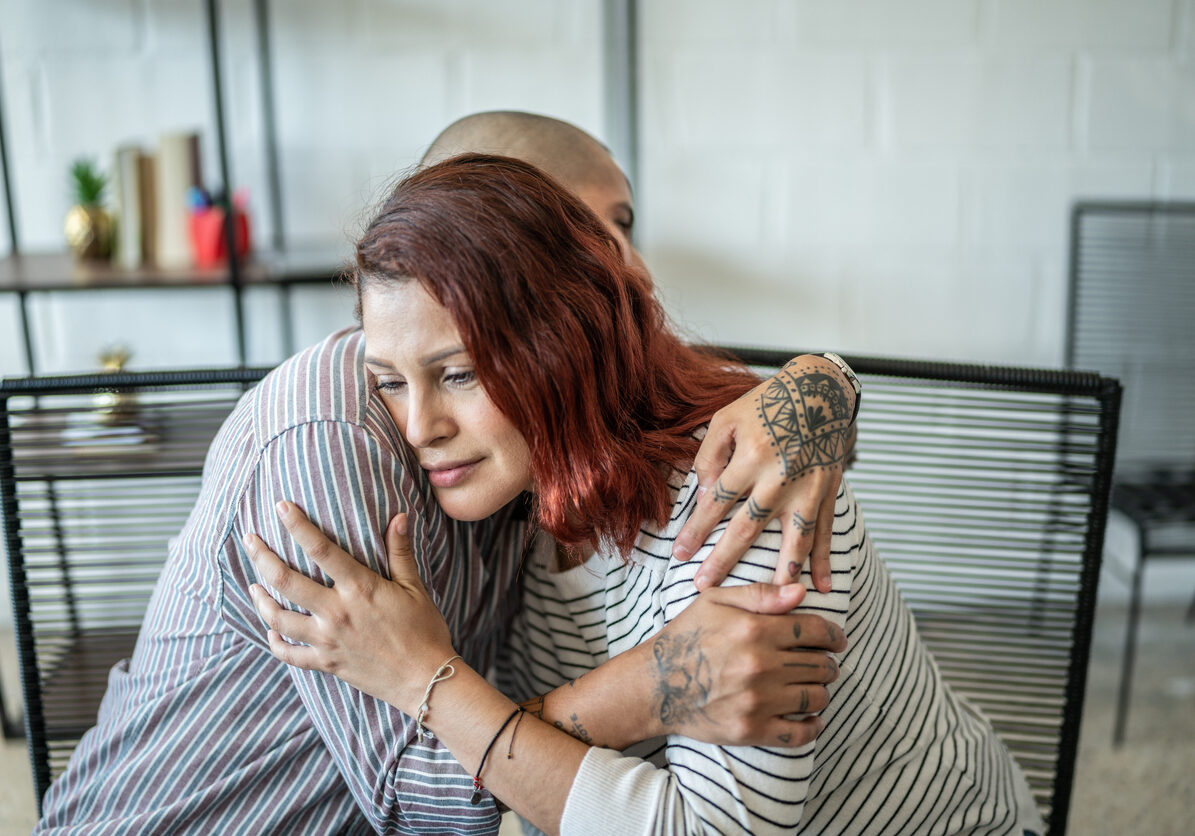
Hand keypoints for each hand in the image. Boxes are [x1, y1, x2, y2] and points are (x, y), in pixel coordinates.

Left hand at [244, 502, 453, 713]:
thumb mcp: (415, 588)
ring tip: (253, 585)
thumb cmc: (424, 631)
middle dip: (262, 557)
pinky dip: (274, 643)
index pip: (321, 550)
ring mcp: (327, 640)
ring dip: (260, 600)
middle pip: (286, 581)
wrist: (426, 680)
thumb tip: (399, 516)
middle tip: (249, 540)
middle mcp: (337, 613)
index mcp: (359, 589)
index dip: (297, 526)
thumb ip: (400, 552)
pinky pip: (289, 655)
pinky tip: (270, 631)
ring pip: (278, 618)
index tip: (281, 507)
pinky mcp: (326, 663)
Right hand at [645, 582, 845, 748]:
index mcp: (754, 631)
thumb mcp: (715, 602)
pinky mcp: (751, 730)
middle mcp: (759, 666)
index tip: (838, 640)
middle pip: (819, 665)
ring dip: (822, 691)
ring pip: (815, 697)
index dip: (833, 635)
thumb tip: (800, 591)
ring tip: (816, 686)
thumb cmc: (684, 637)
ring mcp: (757, 701)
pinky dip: (813, 727)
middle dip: (827, 663)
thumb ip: (760, 594)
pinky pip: (798, 734)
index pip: (814, 631)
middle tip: (823, 663)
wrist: (654, 685)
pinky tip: (813, 719)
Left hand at [674, 355, 855, 592]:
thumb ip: (711, 456)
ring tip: (770, 598)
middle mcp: (780, 477)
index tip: (679, 553)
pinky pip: (826, 531)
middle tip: (704, 586)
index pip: (716, 502)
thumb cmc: (767, 402)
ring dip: (780, 571)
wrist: (819, 389)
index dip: (696, 530)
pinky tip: (822, 587)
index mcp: (751, 456)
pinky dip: (825, 561)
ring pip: (793, 538)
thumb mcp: (728, 418)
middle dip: (724, 559)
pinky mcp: (828, 492)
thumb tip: (704, 495)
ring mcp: (808, 487)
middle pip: (748, 528)